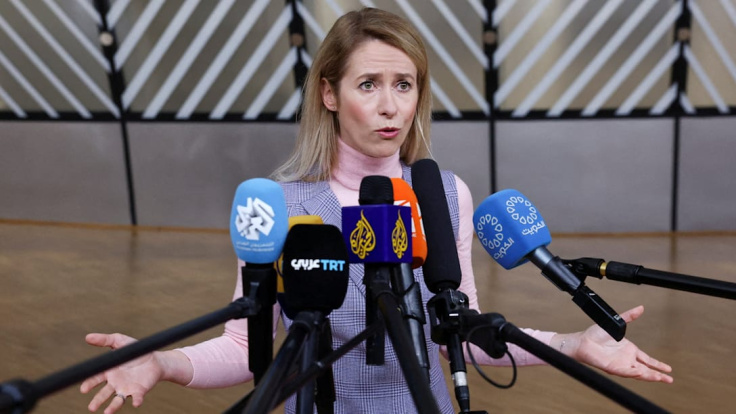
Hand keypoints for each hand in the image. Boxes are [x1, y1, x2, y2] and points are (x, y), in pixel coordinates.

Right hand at [80, 333, 164, 413]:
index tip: (84, 389)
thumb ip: (105, 340)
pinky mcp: (139, 391)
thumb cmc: (135, 351)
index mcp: (109, 372)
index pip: (96, 379)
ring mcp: (127, 388)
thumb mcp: (120, 341)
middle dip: (97, 400)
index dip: (89, 384)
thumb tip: (87, 337)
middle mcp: (115, 383)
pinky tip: (136, 403)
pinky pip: (137, 397)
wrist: (155, 359)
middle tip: (92, 408)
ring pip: (117, 400)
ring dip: (112, 407)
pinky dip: (136, 400)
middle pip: (104, 393)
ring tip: (107, 413)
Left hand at [556, 305, 673, 382]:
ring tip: (660, 378)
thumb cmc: (596, 334)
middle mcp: (626, 359)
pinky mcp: (612, 367)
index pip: (647, 360)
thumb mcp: (617, 323)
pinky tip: (641, 373)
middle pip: (646, 369)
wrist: (582, 341)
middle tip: (670, 380)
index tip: (668, 369)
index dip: (658, 364)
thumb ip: (629, 316)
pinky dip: (633, 372)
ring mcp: (620, 364)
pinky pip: (625, 371)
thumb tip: (641, 308)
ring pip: (638, 372)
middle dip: (658, 375)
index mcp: (629, 350)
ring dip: (649, 376)